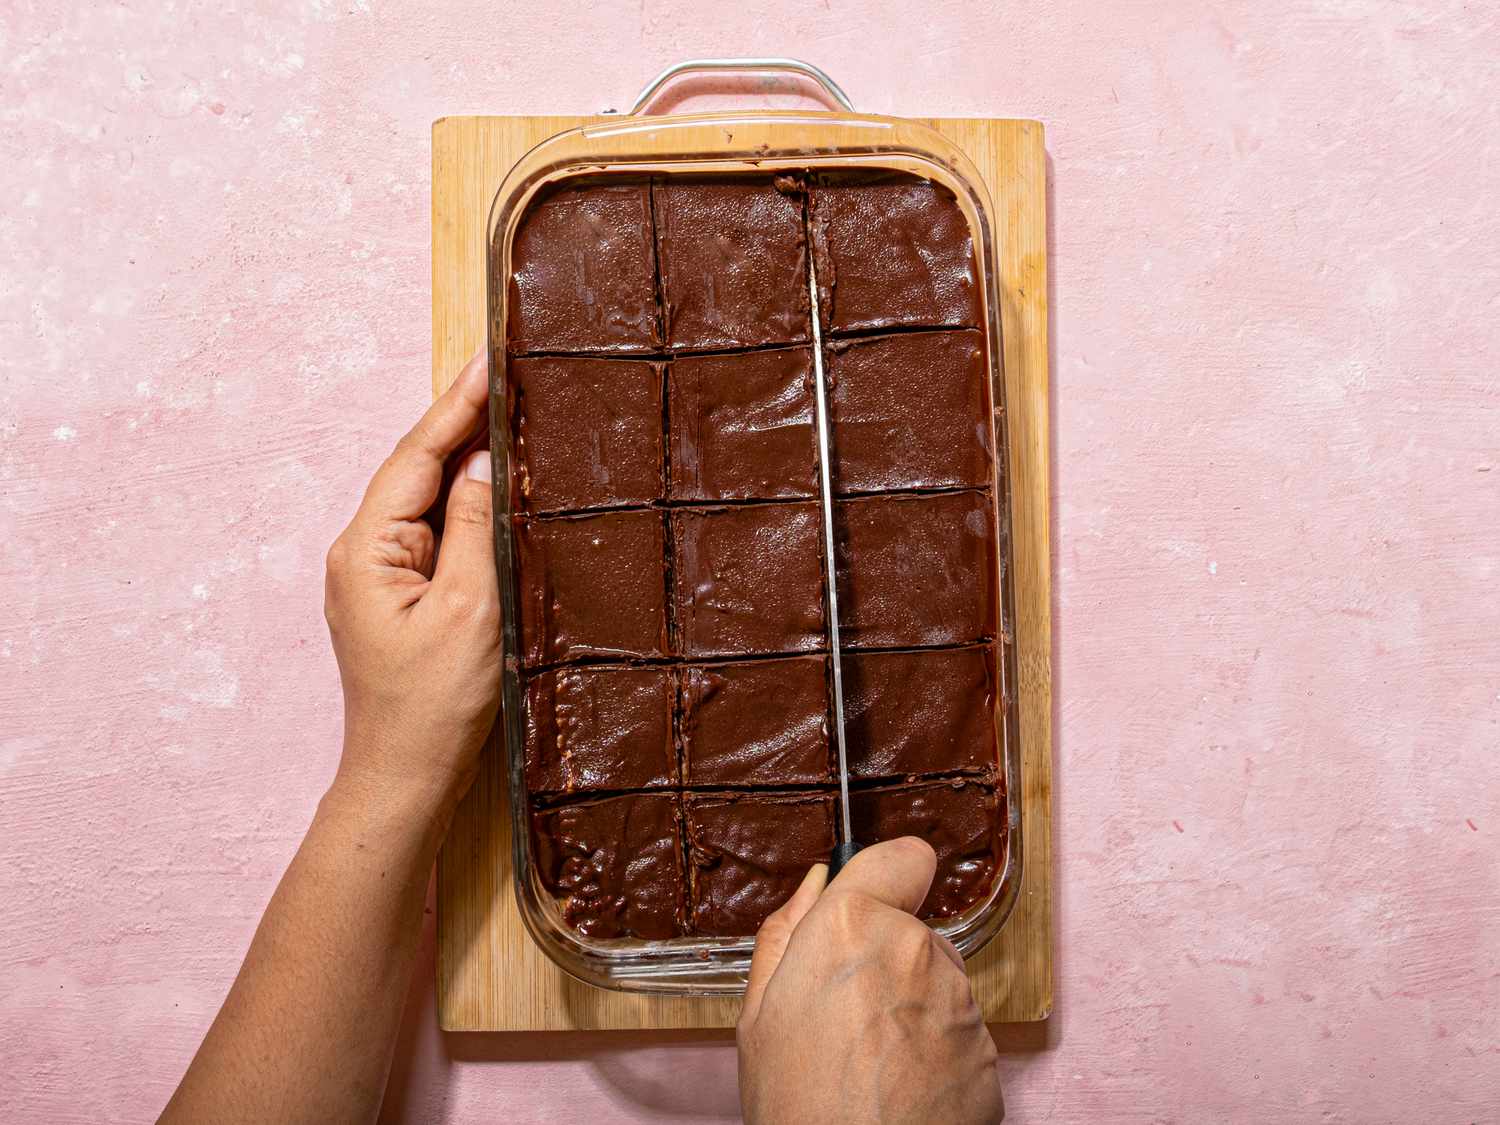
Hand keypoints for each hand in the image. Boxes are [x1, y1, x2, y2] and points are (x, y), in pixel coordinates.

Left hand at [323, 350, 499, 822]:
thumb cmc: (433, 705)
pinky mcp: (400, 597)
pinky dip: (469, 509)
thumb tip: (485, 463)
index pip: (417, 455)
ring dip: (469, 464)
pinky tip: (501, 494)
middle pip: (419, 470)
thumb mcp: (469, 609)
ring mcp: (379, 576)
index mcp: (367, 548)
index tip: (491, 361)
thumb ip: (475, 527)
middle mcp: (362, 552)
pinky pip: (437, 534)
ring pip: (429, 501)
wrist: (405, 778)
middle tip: (512, 377)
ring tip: (516, 420)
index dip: (457, 405)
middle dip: (464, 424)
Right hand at [737, 838, 1003, 1123]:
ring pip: (937, 984)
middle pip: (912, 931)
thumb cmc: (797, 1105)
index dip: (886, 875)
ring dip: (913, 1008)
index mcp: (855, 926)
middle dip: (886, 959)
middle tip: (845, 1016)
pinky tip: (901, 1088)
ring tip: (870, 1062)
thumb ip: (787, 932)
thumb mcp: (758, 1013)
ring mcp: (960, 1004)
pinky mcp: (989, 1053)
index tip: (873, 899)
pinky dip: (937, 1053)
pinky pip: (959, 1033)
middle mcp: (918, 951)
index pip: (902, 856)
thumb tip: (817, 881)